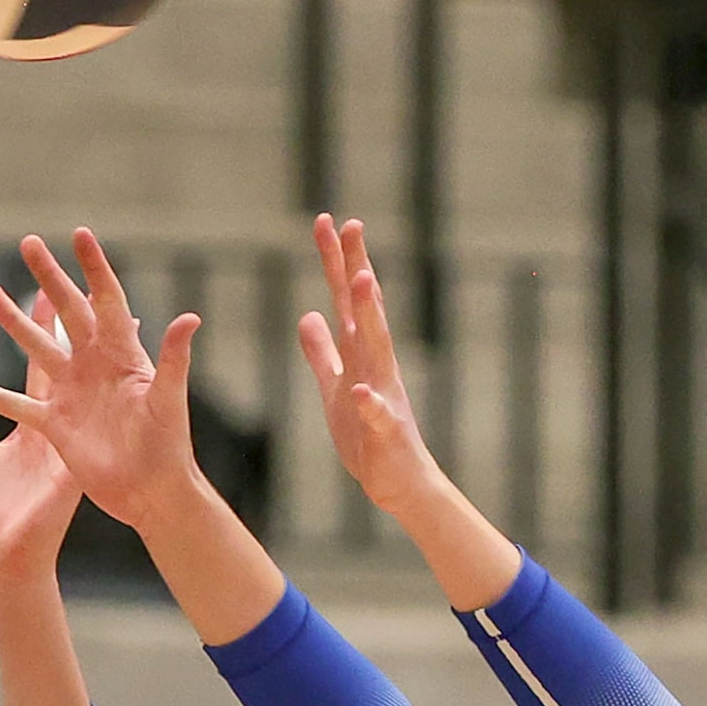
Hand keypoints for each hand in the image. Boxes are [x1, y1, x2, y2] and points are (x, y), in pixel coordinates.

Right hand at [0, 229, 202, 534]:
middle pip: (67, 313)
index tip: (80, 235)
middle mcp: (94, 366)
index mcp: (122, 355)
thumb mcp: (168, 400)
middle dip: (49, 278)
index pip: (108, 301)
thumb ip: (173, 359)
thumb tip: (190, 318)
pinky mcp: (55, 425)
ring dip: (13, 322)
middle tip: (28, 242)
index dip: (95, 268)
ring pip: (36, 349)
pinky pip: (18, 405)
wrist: (152, 492)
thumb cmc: (169, 446)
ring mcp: (72, 393)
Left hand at [0, 294, 82, 588]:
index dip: (41, 329)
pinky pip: (83, 431)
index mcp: (41, 422)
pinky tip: (103, 373)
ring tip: (101, 313)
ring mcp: (70, 443)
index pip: (40, 363)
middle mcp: (60, 424)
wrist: (8, 557)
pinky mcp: (71, 468)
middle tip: (72, 279)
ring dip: (86, 352)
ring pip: (81, 387)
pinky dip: (97, 404)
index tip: (44, 291)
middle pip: (63, 362)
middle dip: (64, 321)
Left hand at [298, 214, 441, 518]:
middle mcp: (376, 366)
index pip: (348, 300)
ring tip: (365, 282)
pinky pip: (377, 415)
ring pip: (377, 349)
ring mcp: (384, 396)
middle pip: (364, 309)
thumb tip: (308, 315)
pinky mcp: (385, 432)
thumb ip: (322, 352)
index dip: (339, 262)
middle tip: (349, 223)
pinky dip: (370, 402)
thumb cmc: (368, 437)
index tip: (330, 221)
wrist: (398, 483)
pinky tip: (362, 389)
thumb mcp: (334, 388)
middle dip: (356, 267)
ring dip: (372, 316)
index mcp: (361, 355)